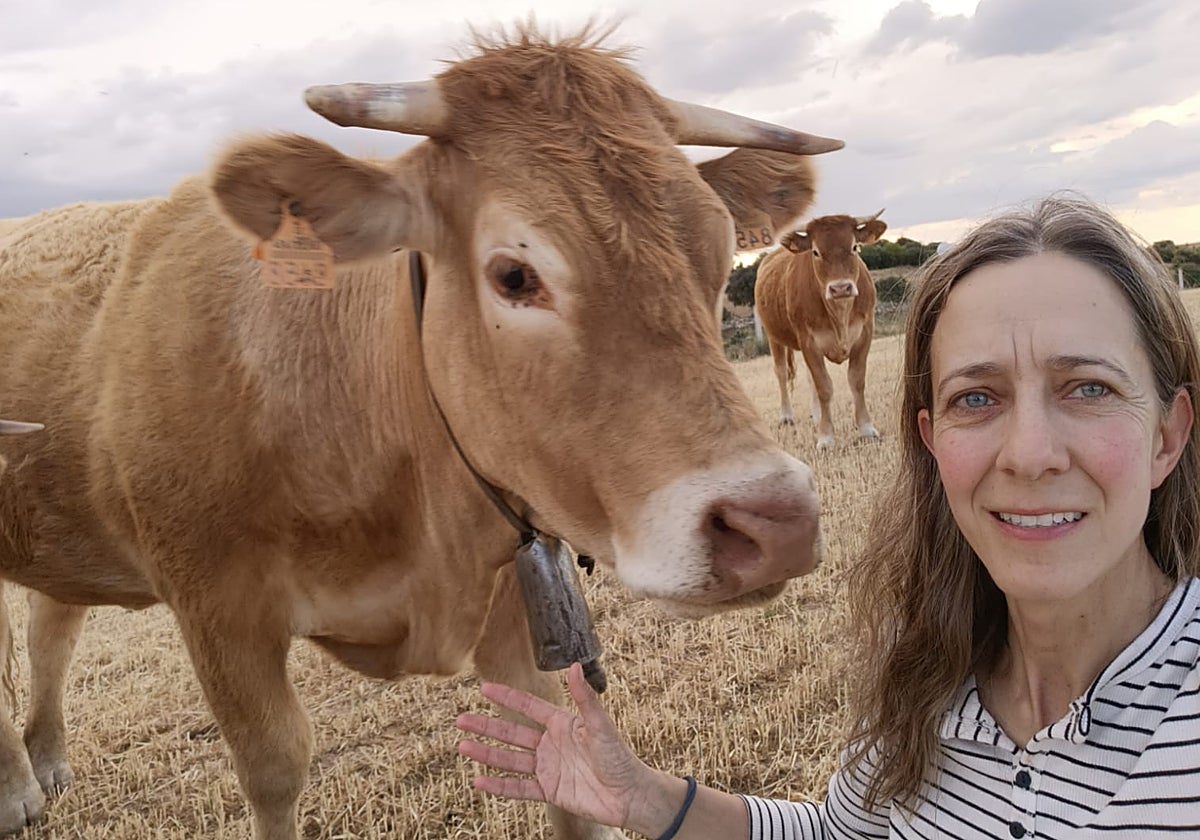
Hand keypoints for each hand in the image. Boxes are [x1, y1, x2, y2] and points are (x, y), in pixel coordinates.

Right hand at [455, 661, 649, 829]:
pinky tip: (480, 781)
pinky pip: (518, 788)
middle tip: (461, 719)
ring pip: (509, 760)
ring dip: (486, 754)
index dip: (506, 697)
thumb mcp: (600, 726)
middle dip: (486, 726)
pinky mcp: (548, 790)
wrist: (628, 795)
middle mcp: (551, 744)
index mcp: (562, 723)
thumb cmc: (620, 757)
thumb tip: (575, 667)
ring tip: (463, 747)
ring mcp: (547, 767)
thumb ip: (584, 698)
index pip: (528, 707)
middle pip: (511, 732)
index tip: (484, 688)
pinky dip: (499, 786)